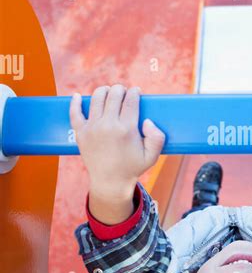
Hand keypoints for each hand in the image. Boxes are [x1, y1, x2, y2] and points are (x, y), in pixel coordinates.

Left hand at [70, 84, 165, 198]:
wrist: (110, 182)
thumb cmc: (132, 167)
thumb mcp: (152, 156)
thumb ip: (157, 137)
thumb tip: (147, 120)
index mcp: (126, 129)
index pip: (131, 100)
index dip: (135, 92)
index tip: (136, 92)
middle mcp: (108, 125)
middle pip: (114, 94)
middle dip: (121, 89)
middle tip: (124, 93)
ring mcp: (92, 128)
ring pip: (96, 97)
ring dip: (104, 91)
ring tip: (109, 93)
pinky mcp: (81, 133)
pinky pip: (74, 113)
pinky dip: (74, 102)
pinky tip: (76, 96)